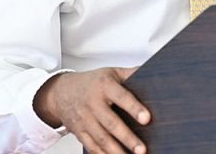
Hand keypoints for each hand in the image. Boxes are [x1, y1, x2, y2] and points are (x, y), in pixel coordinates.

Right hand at [34, 67, 150, 153]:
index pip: (121, 97)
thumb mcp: (111, 72)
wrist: (62, 91)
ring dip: (116, 151)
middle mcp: (93, 103)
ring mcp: (85, 119)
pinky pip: (91, 146)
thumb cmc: (92, 82)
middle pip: (111, 123)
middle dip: (127, 137)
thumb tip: (153, 70)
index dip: (134, 108)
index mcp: (104, 86)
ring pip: (101, 138)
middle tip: (142, 149)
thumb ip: (131, 73)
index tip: (147, 119)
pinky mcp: (79, 132)